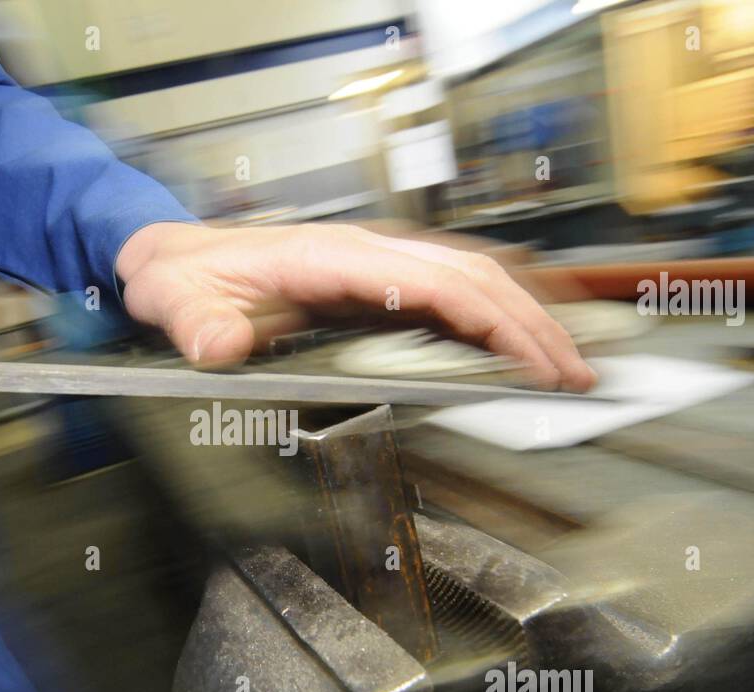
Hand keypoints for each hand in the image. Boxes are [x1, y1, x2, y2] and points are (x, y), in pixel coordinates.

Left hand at [116, 222, 595, 391]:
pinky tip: (515, 350)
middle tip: (578, 377)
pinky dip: (493, 320)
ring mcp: (375, 266)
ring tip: (565, 365)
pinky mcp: (375, 285)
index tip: (534, 363)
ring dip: (524, 320)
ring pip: (471, 281)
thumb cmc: (185, 277)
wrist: (175, 260)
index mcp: (335, 258)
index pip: (438, 282)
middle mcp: (367, 254)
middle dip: (534, 326)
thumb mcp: (177, 301)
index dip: (494, 322)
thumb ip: (198, 323)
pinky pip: (449, 296)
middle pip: (474, 278)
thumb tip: (223, 346)